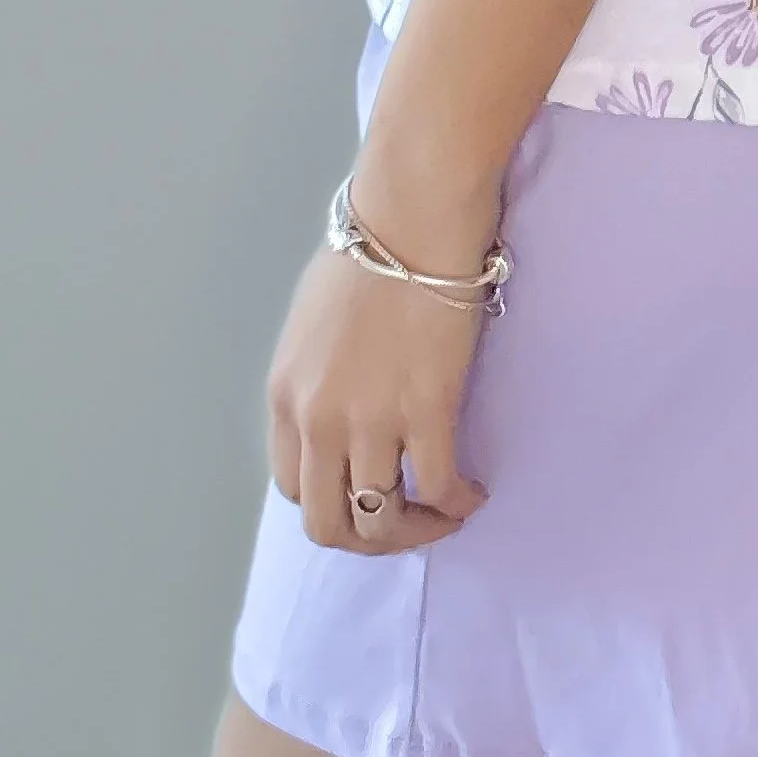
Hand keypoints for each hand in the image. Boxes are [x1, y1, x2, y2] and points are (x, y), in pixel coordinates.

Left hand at [264, 230, 494, 554]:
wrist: (413, 216)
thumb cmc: (370, 250)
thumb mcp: (312, 325)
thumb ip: (318, 380)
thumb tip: (346, 410)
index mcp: (284, 397)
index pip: (293, 487)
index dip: (333, 501)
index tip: (367, 491)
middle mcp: (317, 420)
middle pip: (328, 524)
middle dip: (369, 540)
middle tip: (406, 523)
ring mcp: (370, 420)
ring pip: (381, 519)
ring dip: (417, 530)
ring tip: (445, 512)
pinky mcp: (425, 409)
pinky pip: (438, 487)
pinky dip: (457, 503)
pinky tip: (473, 493)